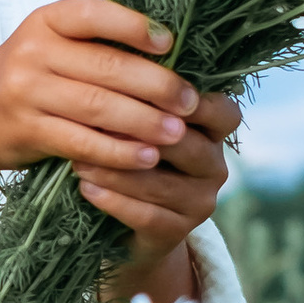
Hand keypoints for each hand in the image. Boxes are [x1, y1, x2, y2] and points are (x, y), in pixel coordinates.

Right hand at [0, 0, 220, 255]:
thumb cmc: (32, 76)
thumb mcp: (54, 45)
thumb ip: (99, 43)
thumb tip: (173, 52)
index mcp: (47, 19)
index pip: (96, 15)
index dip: (135, 27)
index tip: (171, 44)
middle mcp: (33, 50)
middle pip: (106, 67)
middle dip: (156, 86)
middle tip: (190, 102)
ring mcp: (26, 90)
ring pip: (97, 107)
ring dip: (144, 123)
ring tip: (178, 134)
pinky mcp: (26, 129)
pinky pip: (80, 141)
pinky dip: (117, 152)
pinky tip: (145, 158)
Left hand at [82, 84, 241, 302]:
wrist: (128, 226)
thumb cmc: (131, 157)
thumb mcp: (140, 126)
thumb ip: (138, 101)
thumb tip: (107, 69)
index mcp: (214, 133)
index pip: (224, 113)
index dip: (194, 102)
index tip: (149, 91)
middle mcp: (215, 166)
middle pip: (186, 146)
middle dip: (138, 134)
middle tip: (92, 124)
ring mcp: (201, 202)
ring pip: (161, 183)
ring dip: (117, 171)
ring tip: (79, 161)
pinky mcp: (178, 233)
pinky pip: (147, 216)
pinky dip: (114, 201)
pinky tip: (86, 189)